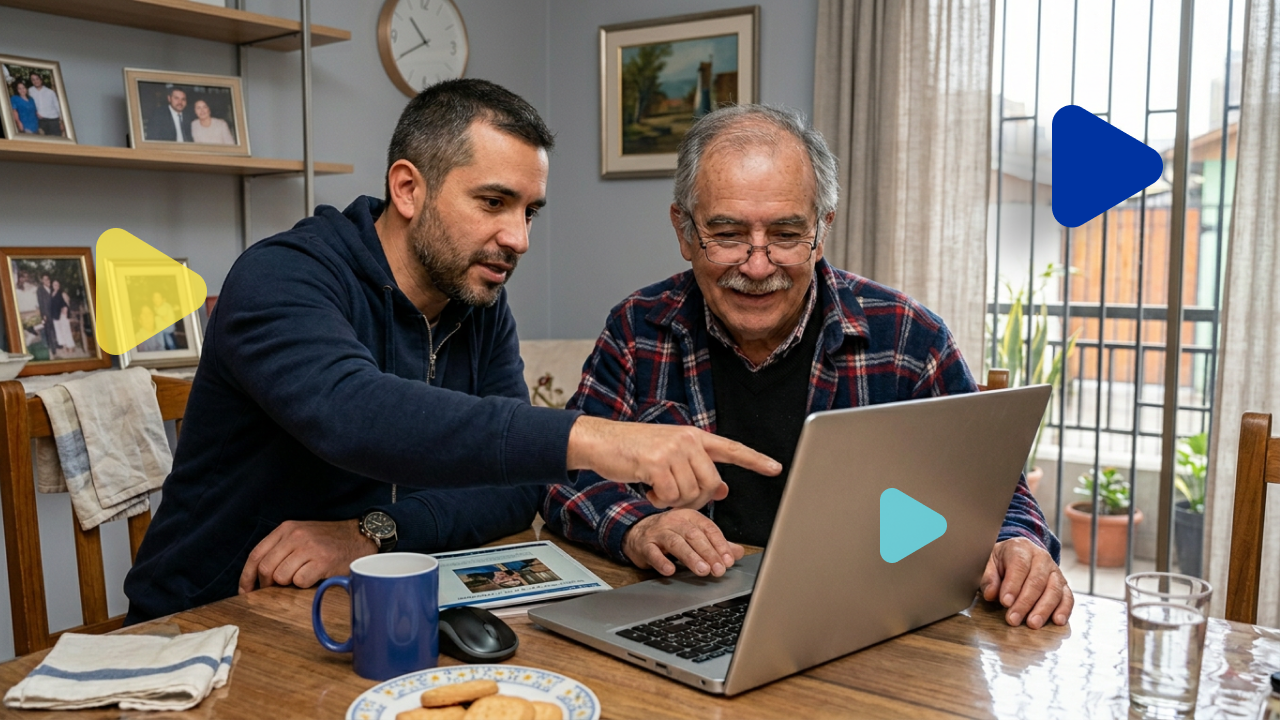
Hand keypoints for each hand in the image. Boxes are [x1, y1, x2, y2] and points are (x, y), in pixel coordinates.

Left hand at [237, 519, 376, 593]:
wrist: (359, 536)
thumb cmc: (328, 540)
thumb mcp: (301, 535)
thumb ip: (280, 549)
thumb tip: (258, 578)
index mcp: (286, 529)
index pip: (256, 555)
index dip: (247, 577)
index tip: (245, 591)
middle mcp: (295, 535)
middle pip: (266, 568)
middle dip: (268, 585)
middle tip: (278, 589)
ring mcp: (309, 547)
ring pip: (281, 577)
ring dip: (289, 583)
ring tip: (302, 577)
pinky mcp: (322, 561)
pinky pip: (300, 581)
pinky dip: (304, 584)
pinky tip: (315, 577)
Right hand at [566, 416, 780, 509]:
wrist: (601, 442)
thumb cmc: (635, 452)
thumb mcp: (670, 457)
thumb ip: (697, 470)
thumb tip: (724, 490)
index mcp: (694, 436)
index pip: (731, 448)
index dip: (754, 460)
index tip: (776, 468)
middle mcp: (687, 439)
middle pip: (711, 484)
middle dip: (696, 500)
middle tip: (673, 497)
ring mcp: (672, 449)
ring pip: (690, 494)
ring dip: (672, 501)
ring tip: (656, 488)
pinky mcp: (656, 462)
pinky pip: (670, 497)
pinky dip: (658, 501)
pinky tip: (647, 489)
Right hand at [623, 509, 744, 576]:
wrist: (638, 532)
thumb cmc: (670, 534)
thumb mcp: (694, 534)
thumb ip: (716, 544)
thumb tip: (738, 552)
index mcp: (690, 517)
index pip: (709, 529)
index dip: (720, 544)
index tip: (729, 560)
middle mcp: (675, 521)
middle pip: (694, 536)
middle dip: (708, 553)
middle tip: (719, 569)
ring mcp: (658, 532)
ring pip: (676, 543)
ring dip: (690, 557)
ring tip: (702, 570)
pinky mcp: (645, 544)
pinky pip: (653, 552)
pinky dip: (662, 561)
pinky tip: (670, 570)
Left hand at [980, 537, 1073, 628]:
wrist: (1018, 554)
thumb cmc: (1002, 561)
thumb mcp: (989, 563)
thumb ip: (988, 577)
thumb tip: (991, 593)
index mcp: (1021, 548)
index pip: (1019, 566)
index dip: (1012, 585)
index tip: (1005, 602)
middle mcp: (1041, 558)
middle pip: (1037, 581)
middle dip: (1025, 602)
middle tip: (1013, 619)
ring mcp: (1055, 571)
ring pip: (1054, 590)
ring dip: (1043, 609)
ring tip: (1032, 624)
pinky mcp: (1063, 584)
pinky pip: (1067, 597)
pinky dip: (1064, 610)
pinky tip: (1057, 621)